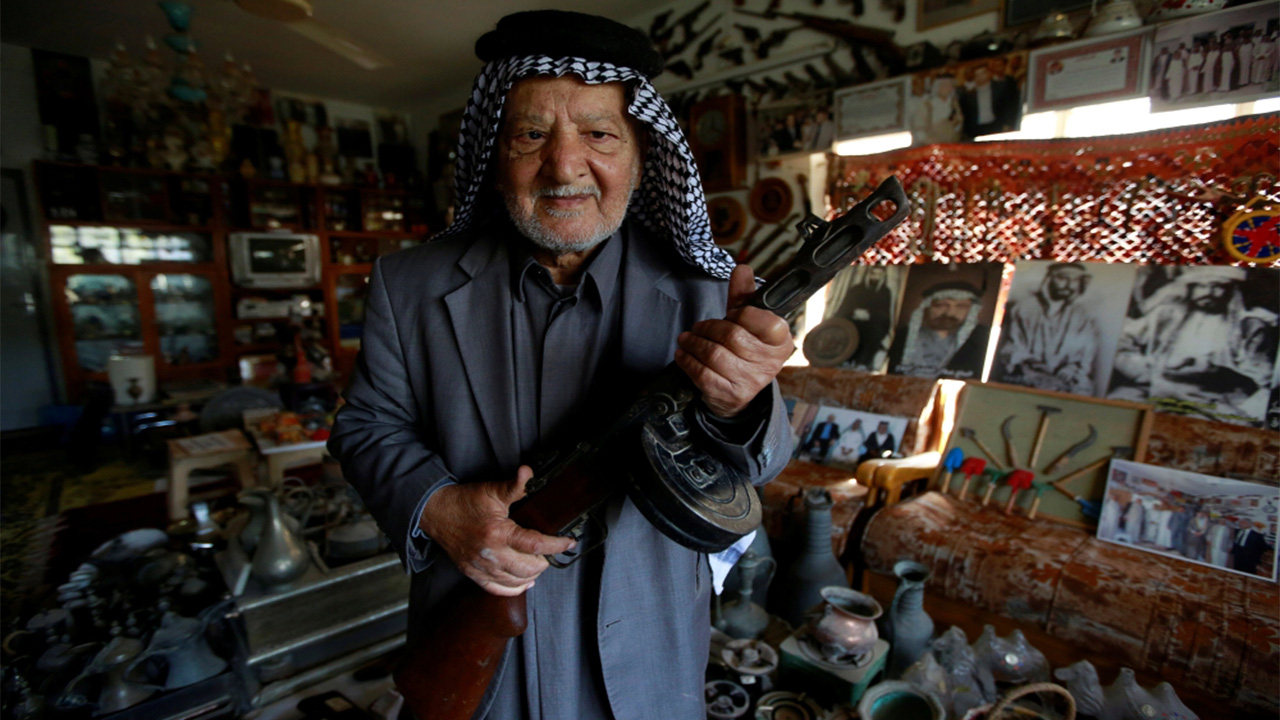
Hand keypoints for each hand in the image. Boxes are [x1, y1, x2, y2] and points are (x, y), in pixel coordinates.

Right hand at [420, 466, 575, 596]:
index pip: (535, 545)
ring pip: (516, 582)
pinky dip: (515, 588)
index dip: (556, 545)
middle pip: (528, 568)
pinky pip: (498, 590)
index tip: (568, 543)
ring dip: (532, 574)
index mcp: (497, 533)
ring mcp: (481, 567)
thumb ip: (514, 486)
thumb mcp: (491, 491)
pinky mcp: (473, 574)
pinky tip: (524, 581)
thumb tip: (528, 473)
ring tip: (539, 562)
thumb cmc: (464, 502)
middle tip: (550, 550)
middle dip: (545, 561)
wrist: (436, 513)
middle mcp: (490, 555)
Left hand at [675, 264, 793, 417]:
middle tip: (697, 327)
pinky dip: (688, 361)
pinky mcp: (730, 394)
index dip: (742, 314)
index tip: (732, 314)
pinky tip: (684, 354)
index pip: (763, 320)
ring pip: (714, 355)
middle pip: (732, 336)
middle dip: (708, 328)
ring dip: (694, 343)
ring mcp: (751, 381)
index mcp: (780, 340)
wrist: (739, 390)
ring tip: (686, 338)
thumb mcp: (747, 323)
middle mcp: (769, 362)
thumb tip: (742, 268)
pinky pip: (703, 374)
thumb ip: (744, 296)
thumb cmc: (744, 349)